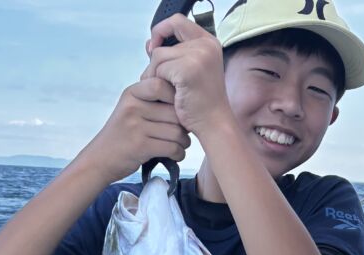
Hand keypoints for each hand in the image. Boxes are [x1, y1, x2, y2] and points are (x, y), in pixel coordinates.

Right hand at [76, 77, 190, 185]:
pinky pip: (172, 147)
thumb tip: (186, 98)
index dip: (177, 98)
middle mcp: (132, 107)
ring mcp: (135, 126)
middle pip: (174, 111)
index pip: (161, 85)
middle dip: (185, 125)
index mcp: (131, 93)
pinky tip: (176, 155)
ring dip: (184, 142)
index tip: (179, 112)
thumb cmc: (122, 135)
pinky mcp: (140, 146)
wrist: (100, 160)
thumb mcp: (131, 109)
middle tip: (184, 134)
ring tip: (181, 145)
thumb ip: (152, 100)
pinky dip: (179, 153)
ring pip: (176, 131)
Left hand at [142, 14, 231, 139]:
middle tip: (161, 83)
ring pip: (158, 56)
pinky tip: (168, 96)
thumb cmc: (202, 104)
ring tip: (165, 92)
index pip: (177, 21)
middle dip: (155, 64)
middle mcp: (206, 45)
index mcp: (209, 43)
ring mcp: (198, 56)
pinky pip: (159, 69)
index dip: (161, 30)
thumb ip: (174, 55)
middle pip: (163, 44)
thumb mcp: (192, 72)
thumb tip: (149, 44)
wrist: (214, 124)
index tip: (153, 47)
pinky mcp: (188, 69)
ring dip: (155, 75)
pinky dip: (158, 83)